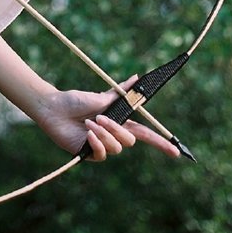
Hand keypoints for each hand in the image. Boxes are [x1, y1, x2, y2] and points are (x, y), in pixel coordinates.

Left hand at [35, 75, 182, 161]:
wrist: (54, 108)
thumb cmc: (75, 101)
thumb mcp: (101, 95)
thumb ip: (121, 92)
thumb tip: (138, 77)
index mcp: (119, 121)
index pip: (145, 134)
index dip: (161, 143)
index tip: (177, 151)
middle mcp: (113, 135)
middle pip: (131, 139)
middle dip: (117, 129)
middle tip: (100, 118)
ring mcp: (103, 146)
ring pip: (117, 147)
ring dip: (103, 133)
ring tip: (88, 123)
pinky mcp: (90, 154)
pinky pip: (103, 154)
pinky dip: (96, 143)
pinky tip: (86, 134)